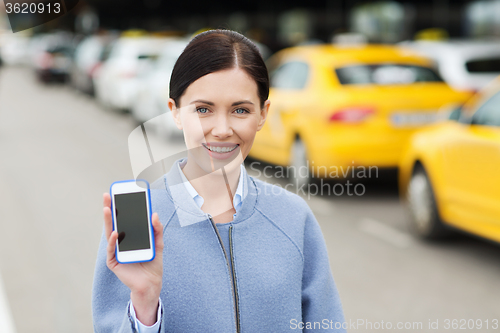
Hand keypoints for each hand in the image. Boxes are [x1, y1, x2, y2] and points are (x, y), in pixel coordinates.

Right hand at [103, 193, 163, 325]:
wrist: (152, 283)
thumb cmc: (153, 263)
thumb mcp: (158, 243)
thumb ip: (157, 229)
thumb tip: (154, 214)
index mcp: (129, 236)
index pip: (123, 219)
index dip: (120, 207)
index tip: (119, 193)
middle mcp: (120, 242)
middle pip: (113, 223)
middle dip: (110, 209)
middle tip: (107, 195)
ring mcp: (116, 251)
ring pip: (110, 233)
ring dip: (108, 221)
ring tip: (107, 209)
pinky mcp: (114, 262)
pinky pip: (112, 250)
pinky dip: (113, 241)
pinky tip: (115, 233)